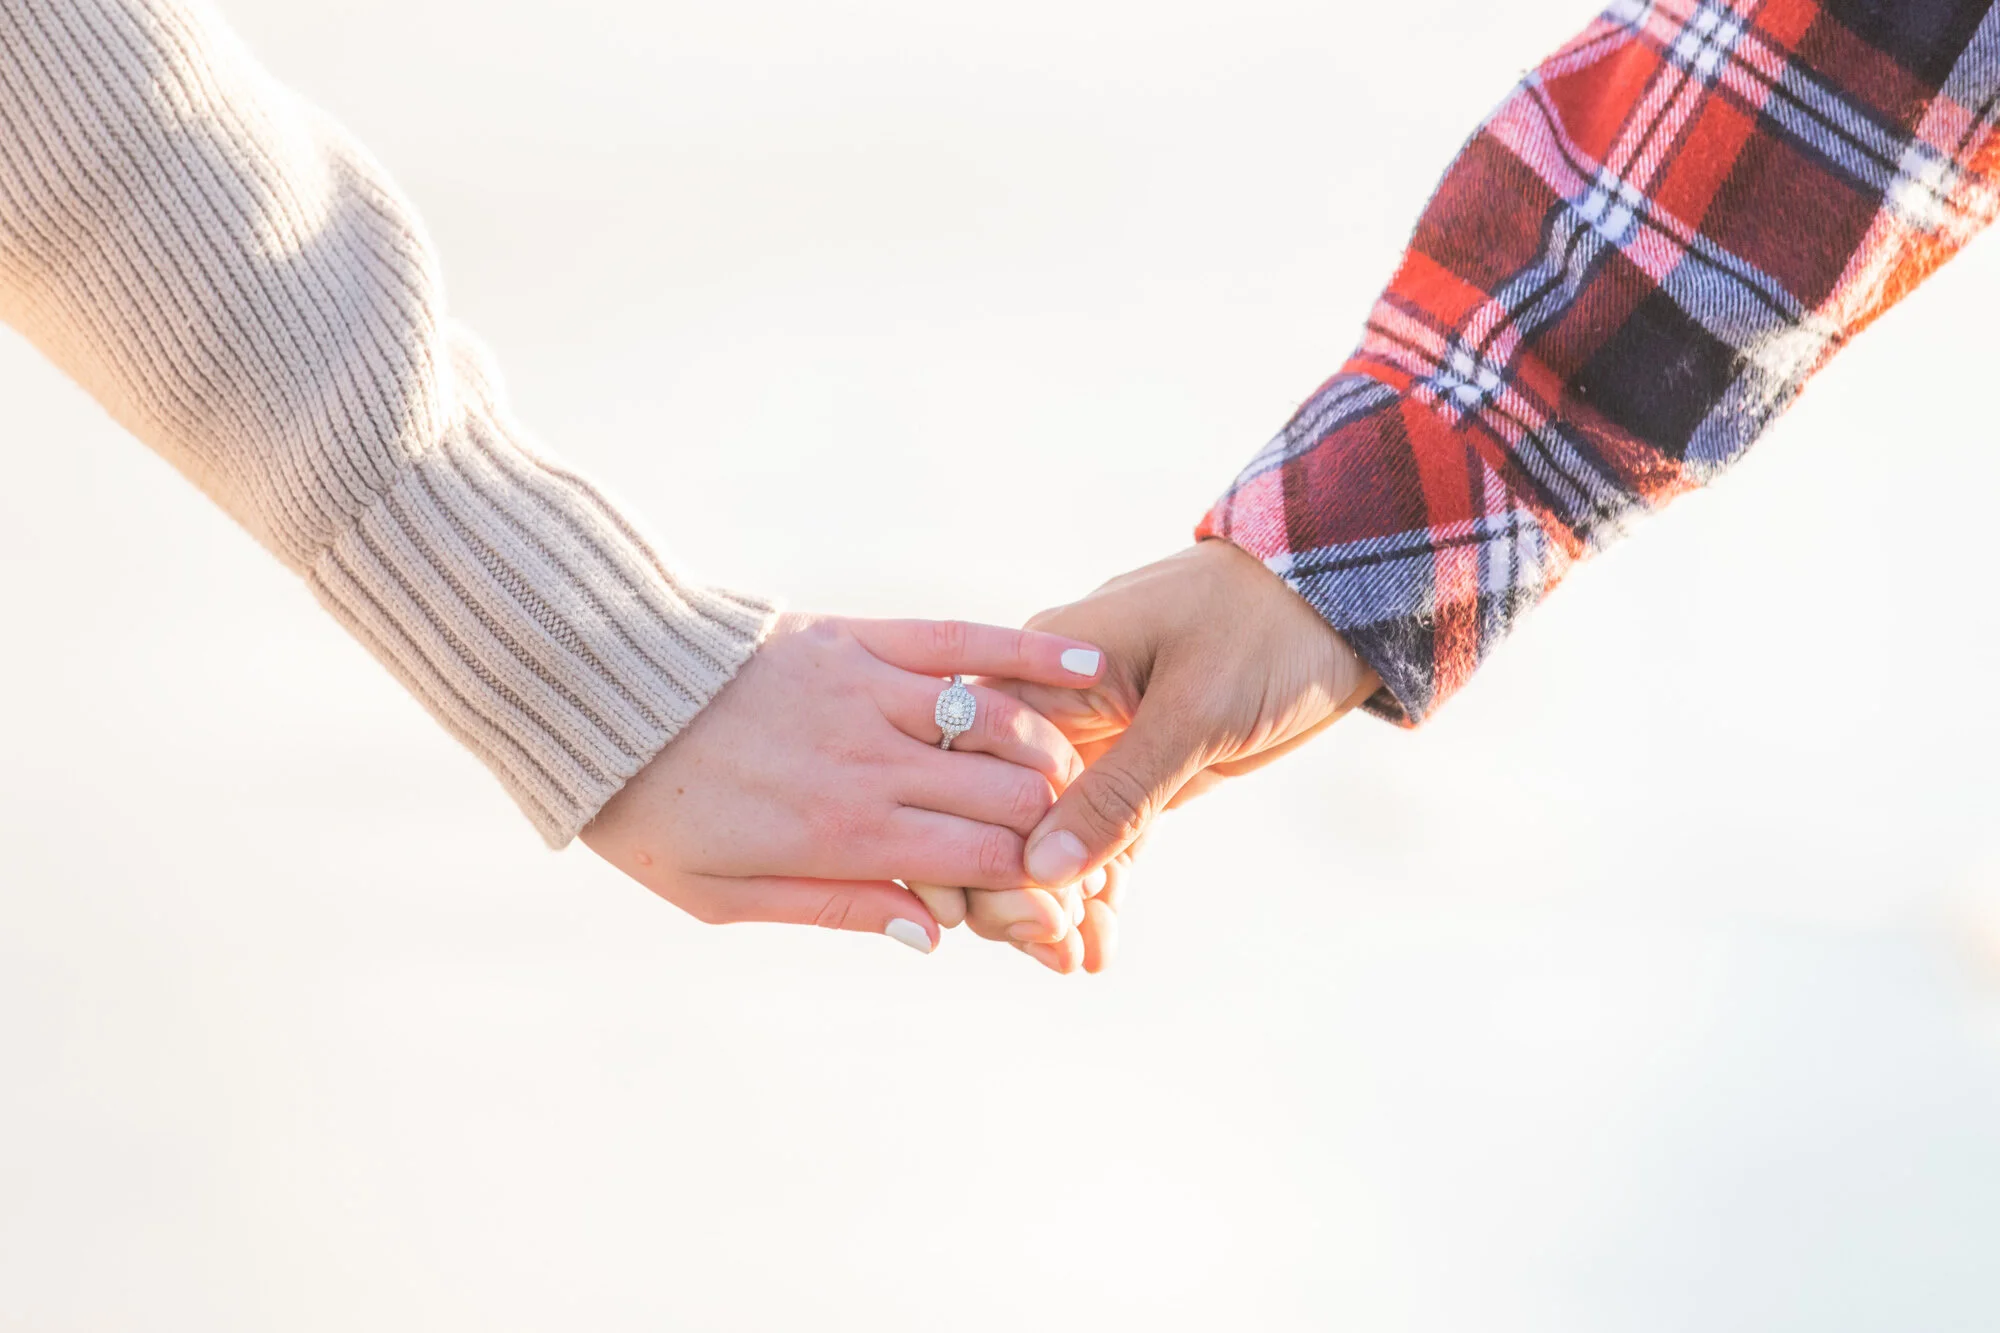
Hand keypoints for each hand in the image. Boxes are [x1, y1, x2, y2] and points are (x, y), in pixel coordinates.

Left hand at [581, 614, 1105, 952]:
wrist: (598, 695)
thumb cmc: (653, 811)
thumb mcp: (723, 896)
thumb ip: (835, 910)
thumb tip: (933, 935)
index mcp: (843, 835)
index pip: (984, 864)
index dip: (1040, 887)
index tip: (1066, 901)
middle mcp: (871, 763)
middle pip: (1012, 799)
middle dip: (1061, 830)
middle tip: (1086, 843)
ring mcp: (870, 693)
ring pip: (1005, 725)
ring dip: (1059, 755)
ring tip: (1084, 778)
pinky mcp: (859, 638)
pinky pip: (963, 642)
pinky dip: (1032, 656)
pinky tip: (1090, 670)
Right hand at [962, 541, 1378, 971]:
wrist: (1342, 604)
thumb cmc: (1263, 629)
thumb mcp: (1193, 711)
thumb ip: (1120, 792)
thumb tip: (1041, 870)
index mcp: (1041, 671)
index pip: (977, 770)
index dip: (978, 846)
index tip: (1006, 914)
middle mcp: (1053, 708)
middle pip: (1003, 812)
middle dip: (1015, 888)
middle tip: (1051, 951)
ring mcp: (1094, 741)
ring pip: (1052, 835)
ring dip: (1058, 900)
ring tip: (1076, 962)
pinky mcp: (1138, 768)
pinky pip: (1103, 838)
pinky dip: (1100, 889)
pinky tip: (1100, 947)